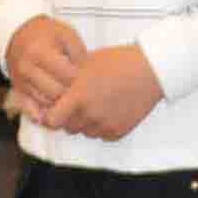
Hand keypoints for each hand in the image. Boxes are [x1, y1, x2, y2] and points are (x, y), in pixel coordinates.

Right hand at [0, 15, 85, 117]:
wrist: (20, 34)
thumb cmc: (47, 34)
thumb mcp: (66, 34)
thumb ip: (79, 54)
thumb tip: (86, 76)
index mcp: (39, 52)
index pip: (66, 75)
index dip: (79, 78)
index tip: (84, 75)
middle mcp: (26, 68)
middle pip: (56, 92)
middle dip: (71, 92)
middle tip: (79, 87)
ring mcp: (20, 81)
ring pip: (46, 103)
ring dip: (60, 102)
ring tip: (69, 94)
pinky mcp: (18, 91)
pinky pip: (31, 109)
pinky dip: (45, 112)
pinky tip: (55, 111)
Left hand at [42, 41, 164, 139]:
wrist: (150, 70)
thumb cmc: (117, 62)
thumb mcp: (86, 63)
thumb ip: (65, 79)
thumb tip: (47, 89)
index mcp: (79, 96)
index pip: (51, 120)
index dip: (50, 114)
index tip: (55, 107)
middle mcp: (90, 113)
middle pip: (67, 127)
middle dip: (68, 117)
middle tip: (78, 102)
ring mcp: (105, 124)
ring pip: (84, 132)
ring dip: (85, 122)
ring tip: (95, 104)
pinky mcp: (119, 131)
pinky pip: (102, 135)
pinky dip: (101, 126)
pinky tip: (108, 109)